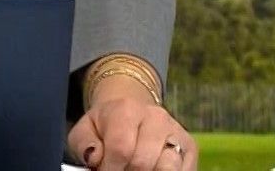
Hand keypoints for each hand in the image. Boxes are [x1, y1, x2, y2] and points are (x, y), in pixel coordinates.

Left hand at [66, 74, 197, 170]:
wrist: (131, 111)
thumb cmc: (106, 126)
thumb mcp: (86, 130)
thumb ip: (84, 144)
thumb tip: (96, 157)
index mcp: (127, 109)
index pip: (121, 149)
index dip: (110, 168)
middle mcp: (156, 117)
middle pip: (143, 162)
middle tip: (120, 170)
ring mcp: (176, 132)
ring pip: (167, 168)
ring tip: (134, 168)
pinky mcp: (190, 147)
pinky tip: (152, 169)